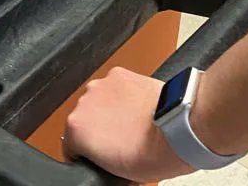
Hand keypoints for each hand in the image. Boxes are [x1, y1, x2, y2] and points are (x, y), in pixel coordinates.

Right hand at [63, 68, 193, 182]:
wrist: (176, 127)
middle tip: (118, 142)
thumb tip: (102, 159)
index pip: (70, 146)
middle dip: (98, 130)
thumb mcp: (118, 174)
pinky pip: (114, 87)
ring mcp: (102, 85)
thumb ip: (99, 160)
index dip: (86, 154)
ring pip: (98, 101)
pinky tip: (136, 107)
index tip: (100, 156)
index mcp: (76, 129)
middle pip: (84, 119)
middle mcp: (85, 102)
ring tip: (131, 124)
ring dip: (109, 110)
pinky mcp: (119, 73)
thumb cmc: (151, 153)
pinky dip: (122, 95)